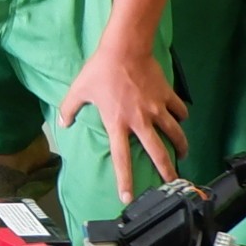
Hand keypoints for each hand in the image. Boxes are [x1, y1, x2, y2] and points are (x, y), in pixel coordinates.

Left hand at [61, 37, 186, 191]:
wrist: (125, 48)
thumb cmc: (100, 70)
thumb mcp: (79, 90)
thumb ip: (69, 109)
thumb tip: (63, 123)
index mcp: (117, 123)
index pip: (121, 158)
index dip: (125, 179)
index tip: (128, 197)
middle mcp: (140, 121)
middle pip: (158, 152)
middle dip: (167, 170)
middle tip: (172, 183)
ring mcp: (157, 108)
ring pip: (175, 134)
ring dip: (181, 146)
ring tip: (182, 154)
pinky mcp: (167, 95)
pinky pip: (179, 111)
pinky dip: (182, 117)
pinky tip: (181, 121)